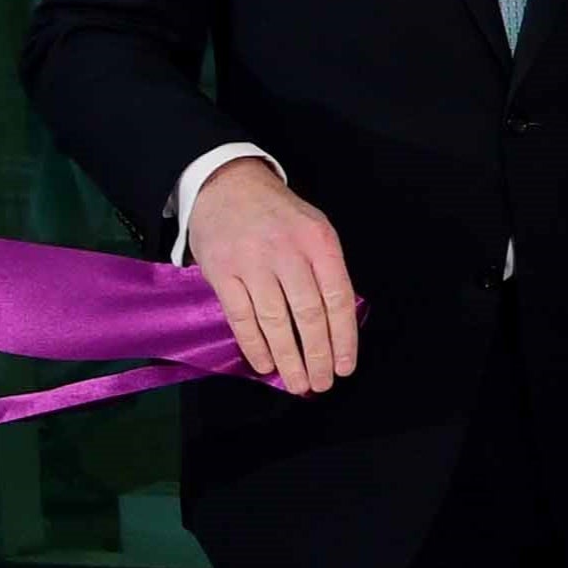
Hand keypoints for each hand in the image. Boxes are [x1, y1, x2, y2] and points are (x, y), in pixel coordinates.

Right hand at [190, 160, 360, 393]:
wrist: (226, 184)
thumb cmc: (277, 215)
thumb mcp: (313, 228)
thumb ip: (326, 270)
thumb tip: (338, 325)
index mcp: (318, 241)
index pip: (338, 298)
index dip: (343, 338)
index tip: (344, 367)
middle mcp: (287, 251)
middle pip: (308, 314)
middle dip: (317, 356)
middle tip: (321, 384)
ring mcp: (252, 262)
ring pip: (275, 321)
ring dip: (288, 359)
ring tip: (297, 384)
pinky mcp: (222, 271)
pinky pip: (241, 317)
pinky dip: (254, 345)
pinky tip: (265, 365)